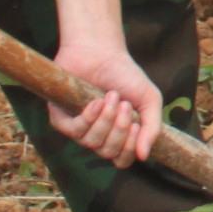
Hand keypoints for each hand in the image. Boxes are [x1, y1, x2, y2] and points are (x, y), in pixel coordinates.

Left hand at [47, 35, 164, 168]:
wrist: (100, 51)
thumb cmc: (125, 74)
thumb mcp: (149, 99)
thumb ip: (152, 128)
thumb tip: (144, 157)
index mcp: (118, 135)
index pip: (122, 160)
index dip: (129, 148)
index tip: (136, 125)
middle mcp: (97, 136)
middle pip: (108, 153)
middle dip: (119, 130)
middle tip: (124, 105)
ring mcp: (78, 129)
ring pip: (91, 143)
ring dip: (105, 120)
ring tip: (111, 97)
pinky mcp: (60, 119)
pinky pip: (74, 131)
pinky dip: (88, 117)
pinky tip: (95, 101)